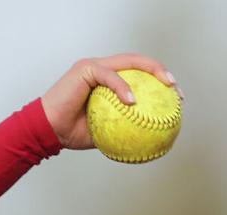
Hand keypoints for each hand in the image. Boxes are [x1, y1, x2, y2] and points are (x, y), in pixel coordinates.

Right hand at [40, 54, 181, 149]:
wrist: (49, 130)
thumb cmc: (74, 133)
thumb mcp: (108, 133)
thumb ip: (127, 129)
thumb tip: (153, 141)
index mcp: (109, 81)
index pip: (139, 74)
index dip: (160, 81)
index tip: (177, 99)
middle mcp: (103, 69)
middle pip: (138, 62)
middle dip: (161, 71)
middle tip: (177, 89)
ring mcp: (94, 66)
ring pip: (127, 62)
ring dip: (150, 70)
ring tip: (166, 84)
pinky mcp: (85, 69)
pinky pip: (109, 76)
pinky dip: (122, 87)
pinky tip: (134, 101)